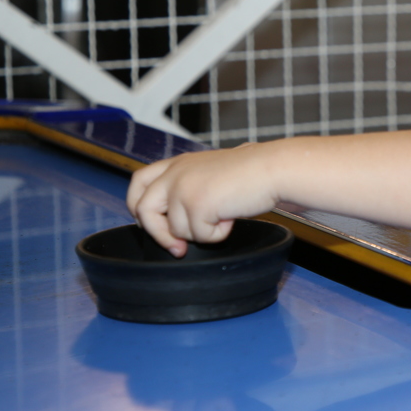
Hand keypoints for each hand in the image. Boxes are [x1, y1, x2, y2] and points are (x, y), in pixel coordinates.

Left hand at [126, 143, 279, 256]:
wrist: (272, 169)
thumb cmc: (251, 172)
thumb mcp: (209, 172)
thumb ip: (187, 187)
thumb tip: (174, 223)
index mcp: (177, 163)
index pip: (138, 183)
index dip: (139, 206)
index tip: (155, 223)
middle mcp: (175, 174)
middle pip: (144, 210)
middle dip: (159, 234)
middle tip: (177, 247)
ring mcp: (183, 189)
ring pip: (176, 231)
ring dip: (201, 232)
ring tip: (224, 215)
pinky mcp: (196, 205)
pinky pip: (200, 237)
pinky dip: (218, 235)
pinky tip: (230, 217)